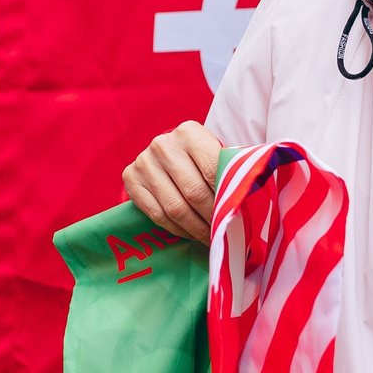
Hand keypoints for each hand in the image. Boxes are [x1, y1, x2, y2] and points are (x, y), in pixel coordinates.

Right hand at [124, 121, 223, 241]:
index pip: (212, 171)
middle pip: (193, 192)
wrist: (166, 153)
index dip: (226, 198)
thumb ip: (228, 172)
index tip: (235, 218)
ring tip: (209, 238)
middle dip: (211, 218)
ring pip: (175, 208)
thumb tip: (243, 201)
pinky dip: (177, 229)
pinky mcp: (130, 178)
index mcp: (189, 133)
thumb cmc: (199, 158)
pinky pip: (157, 214)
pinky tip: (190, 233)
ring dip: (195, 229)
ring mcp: (144, 162)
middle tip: (223, 234)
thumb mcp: (215, 155)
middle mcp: (163, 145)